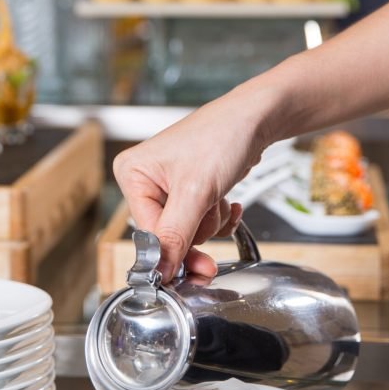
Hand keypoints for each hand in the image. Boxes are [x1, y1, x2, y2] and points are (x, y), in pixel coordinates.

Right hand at [113, 84, 274, 280]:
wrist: (256, 118)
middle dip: (197, 228)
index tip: (197, 267)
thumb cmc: (222, 136)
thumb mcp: (195, 192)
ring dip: (211, 220)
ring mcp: (169, 185)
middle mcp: (146, 179)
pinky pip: (201, 221)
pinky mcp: (191, 189)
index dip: (173, 251)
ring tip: (220, 195)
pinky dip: (218, 216)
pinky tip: (228, 200)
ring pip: (188, 230)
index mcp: (132, 173)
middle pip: (167, 233)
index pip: (146, 231)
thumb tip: (159, 272)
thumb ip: (175, 236)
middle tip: (215, 216)